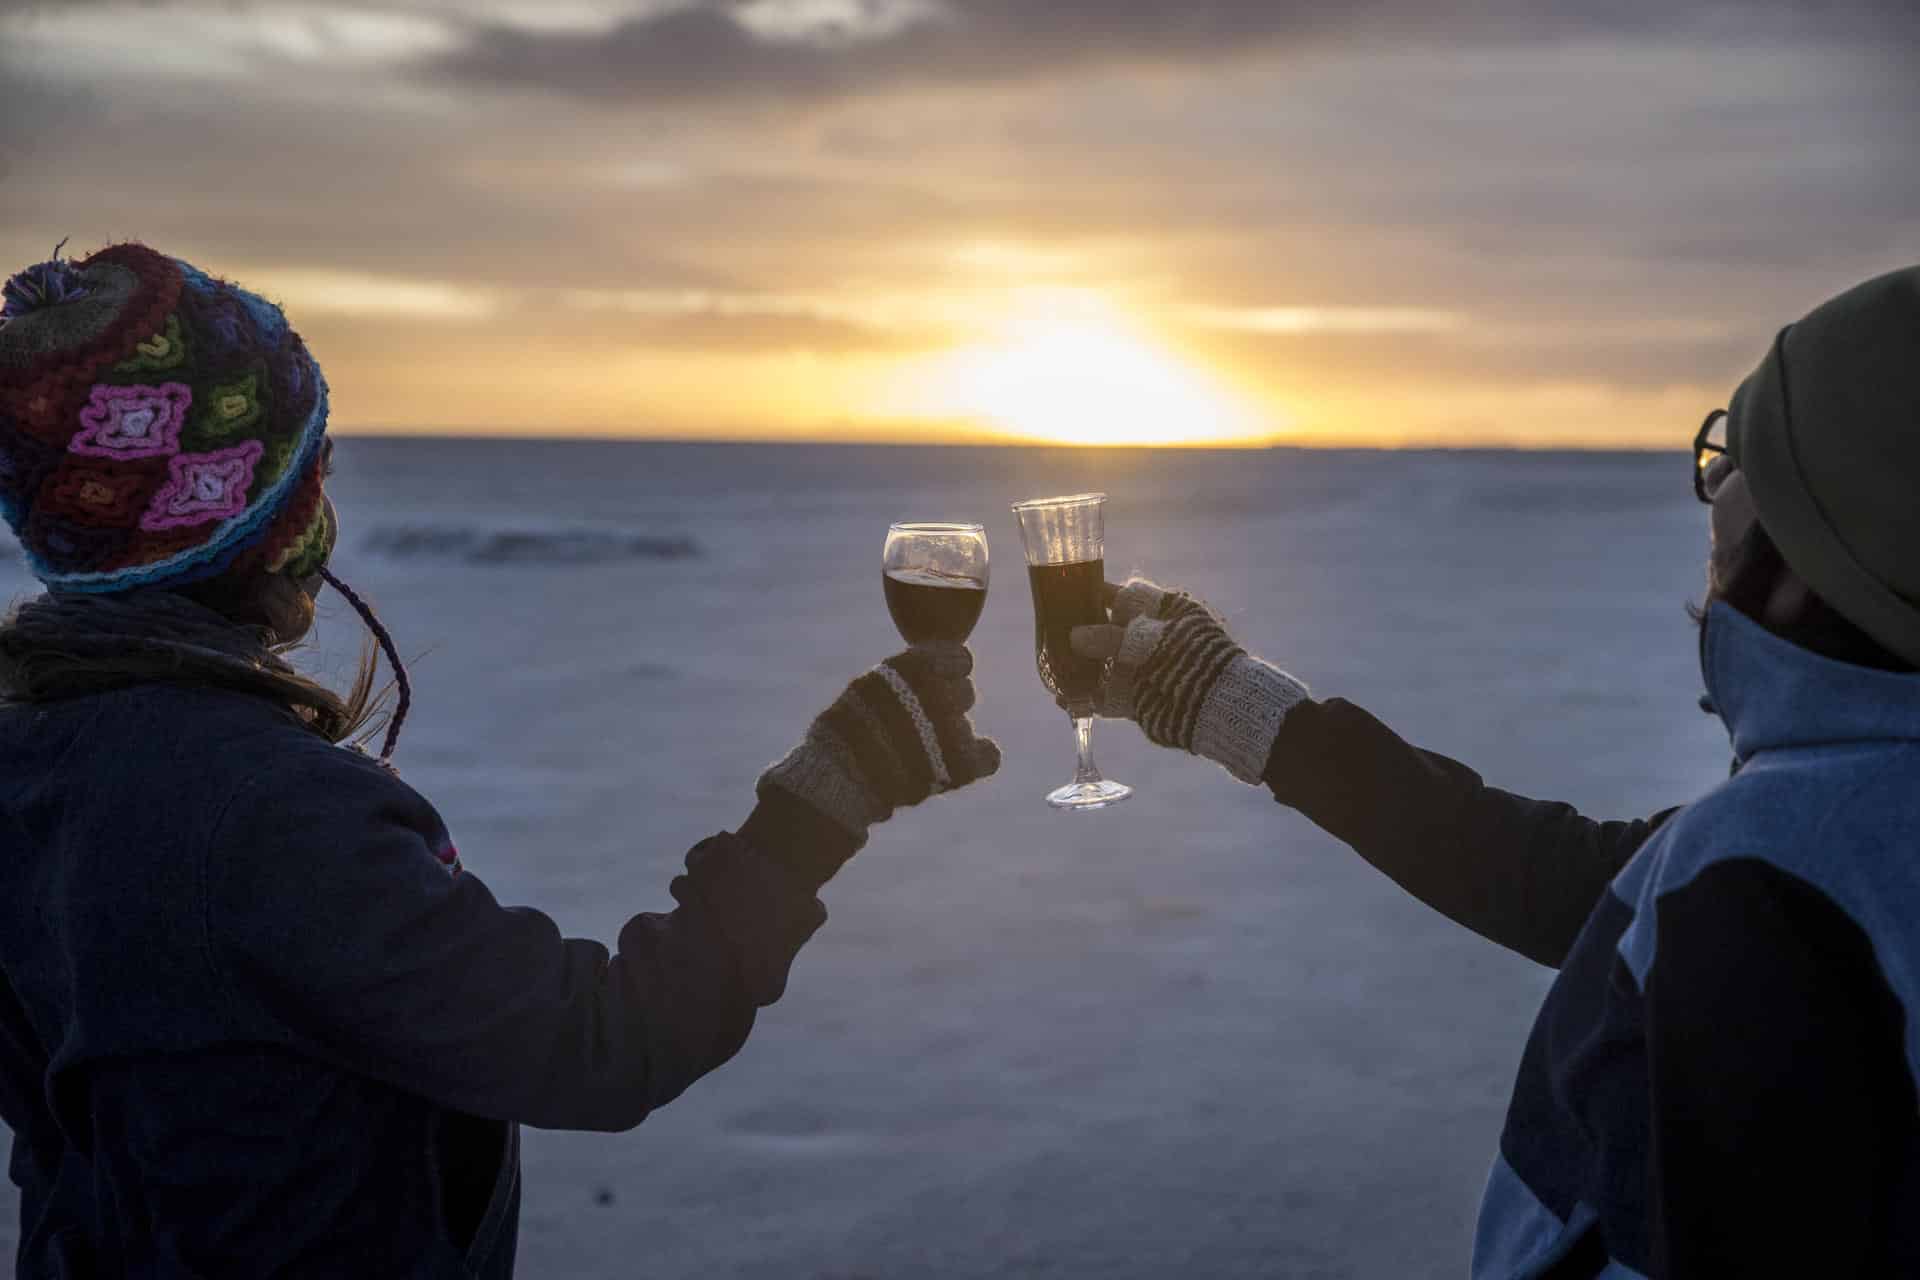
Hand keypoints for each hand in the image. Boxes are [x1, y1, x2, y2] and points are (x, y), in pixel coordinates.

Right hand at [759, 645, 999, 843]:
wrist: (837, 781)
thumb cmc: (844, 733)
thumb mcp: (866, 688)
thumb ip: (903, 676)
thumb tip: (928, 666)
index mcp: (915, 667)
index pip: (960, 659)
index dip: (948, 673)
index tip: (934, 687)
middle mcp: (939, 692)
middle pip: (965, 693)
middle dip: (945, 707)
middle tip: (918, 727)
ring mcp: (953, 729)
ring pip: (966, 725)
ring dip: (949, 737)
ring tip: (918, 753)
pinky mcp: (962, 765)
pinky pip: (989, 757)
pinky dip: (977, 761)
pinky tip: (954, 768)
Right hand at [1070, 578, 1307, 782]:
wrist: (1218, 708)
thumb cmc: (1192, 660)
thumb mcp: (1150, 642)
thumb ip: (1111, 638)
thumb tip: (1073, 636)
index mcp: (1166, 611)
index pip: (1127, 595)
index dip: (1098, 594)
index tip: (1070, 592)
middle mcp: (1152, 638)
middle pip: (1108, 631)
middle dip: (1080, 634)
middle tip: (1052, 633)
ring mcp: (1145, 670)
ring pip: (1103, 665)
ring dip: (1079, 669)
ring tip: (1052, 671)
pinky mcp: (1139, 699)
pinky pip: (1106, 696)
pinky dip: (1087, 698)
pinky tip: (1066, 700)